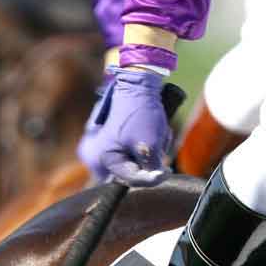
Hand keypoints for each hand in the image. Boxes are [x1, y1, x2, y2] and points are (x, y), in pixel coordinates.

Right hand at [77, 66, 173, 186]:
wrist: (138, 85)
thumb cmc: (141, 113)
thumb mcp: (150, 145)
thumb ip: (151, 168)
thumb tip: (156, 178)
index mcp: (102, 159)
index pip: (130, 180)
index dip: (151, 178)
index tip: (167, 171)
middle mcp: (98, 157)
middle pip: (131, 173)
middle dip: (149, 161)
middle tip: (159, 145)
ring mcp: (106, 149)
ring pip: (136, 163)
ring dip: (151, 151)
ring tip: (155, 132)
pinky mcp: (116, 142)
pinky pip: (135, 152)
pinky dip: (147, 144)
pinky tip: (152, 130)